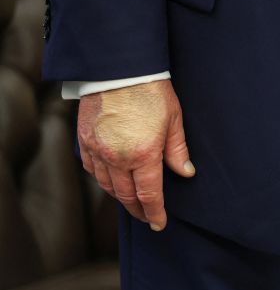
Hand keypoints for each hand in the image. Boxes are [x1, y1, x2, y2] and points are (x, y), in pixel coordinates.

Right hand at [77, 80, 193, 230]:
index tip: (159, 224)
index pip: (149, 195)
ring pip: (106, 184)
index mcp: (143, 155)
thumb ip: (178, 151)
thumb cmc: (151, 90)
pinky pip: (90, 168)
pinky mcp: (83, 139)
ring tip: (132, 202)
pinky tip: (110, 180)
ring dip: (120, 196)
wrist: (118, 66)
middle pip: (126, 195)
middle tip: (147, 218)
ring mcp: (97, 149)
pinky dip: (101, 178)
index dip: (155, 213)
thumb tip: (186, 173)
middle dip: (138, 211)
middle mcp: (117, 157)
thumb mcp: (174, 120)